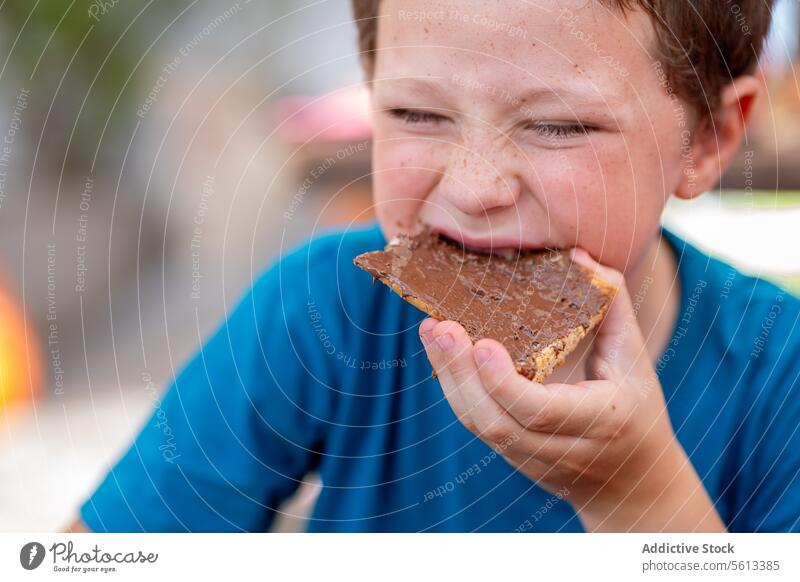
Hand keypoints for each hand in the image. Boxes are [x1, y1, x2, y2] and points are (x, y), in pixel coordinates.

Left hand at [419, 248, 724, 531]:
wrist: (630, 481)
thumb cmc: (636, 408)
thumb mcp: (636, 358)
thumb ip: (612, 304)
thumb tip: (579, 257)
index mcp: (600, 421)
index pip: (540, 412)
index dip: (504, 381)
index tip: (482, 342)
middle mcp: (561, 448)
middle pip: (496, 422)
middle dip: (461, 374)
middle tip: (440, 327)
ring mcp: (531, 458)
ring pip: (478, 425)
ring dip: (449, 377)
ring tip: (432, 332)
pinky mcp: (510, 455)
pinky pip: (476, 423)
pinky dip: (455, 386)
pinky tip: (442, 352)